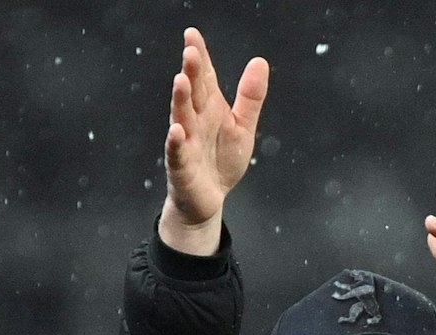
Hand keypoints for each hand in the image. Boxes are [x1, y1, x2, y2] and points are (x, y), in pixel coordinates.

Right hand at [158, 28, 267, 255]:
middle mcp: (195, 120)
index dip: (200, 57)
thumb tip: (259, 61)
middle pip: (193, 93)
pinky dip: (176, 142)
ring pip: (182, 117)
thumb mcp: (243, 126)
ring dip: (180, 99)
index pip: (204, 78)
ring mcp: (186, 142)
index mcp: (210, 108)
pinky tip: (177, 130)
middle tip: (191, 51)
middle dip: (192, 73)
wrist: (210, 198)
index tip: (192, 34)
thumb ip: (250, 96)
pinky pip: (177, 152)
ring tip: (181, 80)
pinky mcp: (182, 166)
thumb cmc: (221, 159)